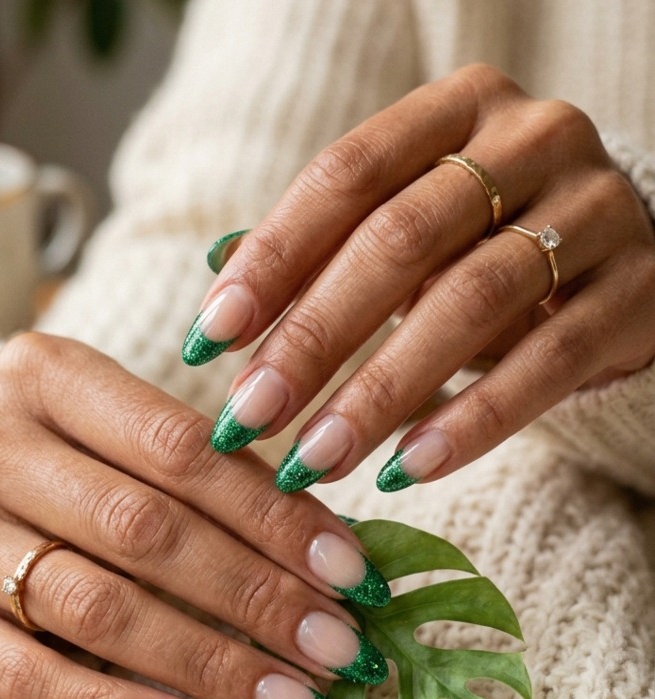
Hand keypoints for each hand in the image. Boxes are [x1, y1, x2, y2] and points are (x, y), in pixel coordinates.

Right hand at [0, 334, 389, 698]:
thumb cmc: (56, 455)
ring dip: (211, 664)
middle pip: (146, 531)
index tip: (351, 574)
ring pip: (97, 607)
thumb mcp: (117, 430)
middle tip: (342, 652)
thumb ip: (207, 472)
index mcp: (45, 375)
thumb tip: (331, 551)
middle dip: (259, 598)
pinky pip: (29, 678)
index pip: (180, 448)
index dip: (273, 515)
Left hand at [184, 64, 654, 491]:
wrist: (620, 256)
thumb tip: (216, 270)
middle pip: (398, 241)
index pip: (343, 176)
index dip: (270, 260)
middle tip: (250, 417)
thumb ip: (324, 241)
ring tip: (315, 457)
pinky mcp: (637, 289)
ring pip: (469, 302)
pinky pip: (548, 361)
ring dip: (380, 392)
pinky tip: (407, 467)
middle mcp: (529, 139)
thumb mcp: (406, 223)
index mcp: (455, 110)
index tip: (209, 341)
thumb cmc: (485, 240)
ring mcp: (593, 209)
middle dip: (313, 339)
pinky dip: (471, 420)